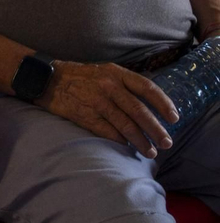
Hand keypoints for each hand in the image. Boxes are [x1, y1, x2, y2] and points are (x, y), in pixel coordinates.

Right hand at [38, 60, 176, 158]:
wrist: (46, 79)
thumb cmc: (80, 76)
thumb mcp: (105, 71)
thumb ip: (125, 84)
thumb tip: (149, 104)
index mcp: (116, 73)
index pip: (147, 88)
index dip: (163, 104)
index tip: (174, 118)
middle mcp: (108, 86)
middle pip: (139, 111)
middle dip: (156, 129)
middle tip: (166, 143)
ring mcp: (96, 101)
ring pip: (125, 125)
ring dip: (141, 140)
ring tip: (150, 151)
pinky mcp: (84, 114)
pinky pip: (107, 131)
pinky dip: (119, 140)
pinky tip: (126, 146)